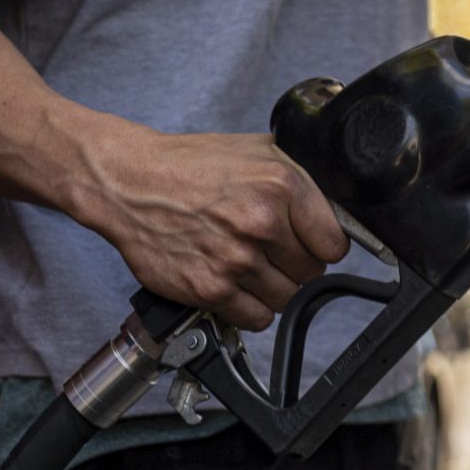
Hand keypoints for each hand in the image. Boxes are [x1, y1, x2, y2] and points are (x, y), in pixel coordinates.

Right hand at [81, 129, 348, 329]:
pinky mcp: (209, 289)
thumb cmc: (191, 165)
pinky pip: (256, 319)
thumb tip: (339, 211)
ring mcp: (235, 260)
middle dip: (295, 264)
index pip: (335, 244)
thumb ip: (301, 181)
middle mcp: (260, 223)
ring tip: (250, 265)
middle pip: (311, 273)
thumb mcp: (258, 150)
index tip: (309, 243)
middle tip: (271, 250)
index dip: (322, 245)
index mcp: (281, 186)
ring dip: (273, 288)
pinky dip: (250, 308)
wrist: (129, 182)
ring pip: (286, 298)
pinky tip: (236, 284)